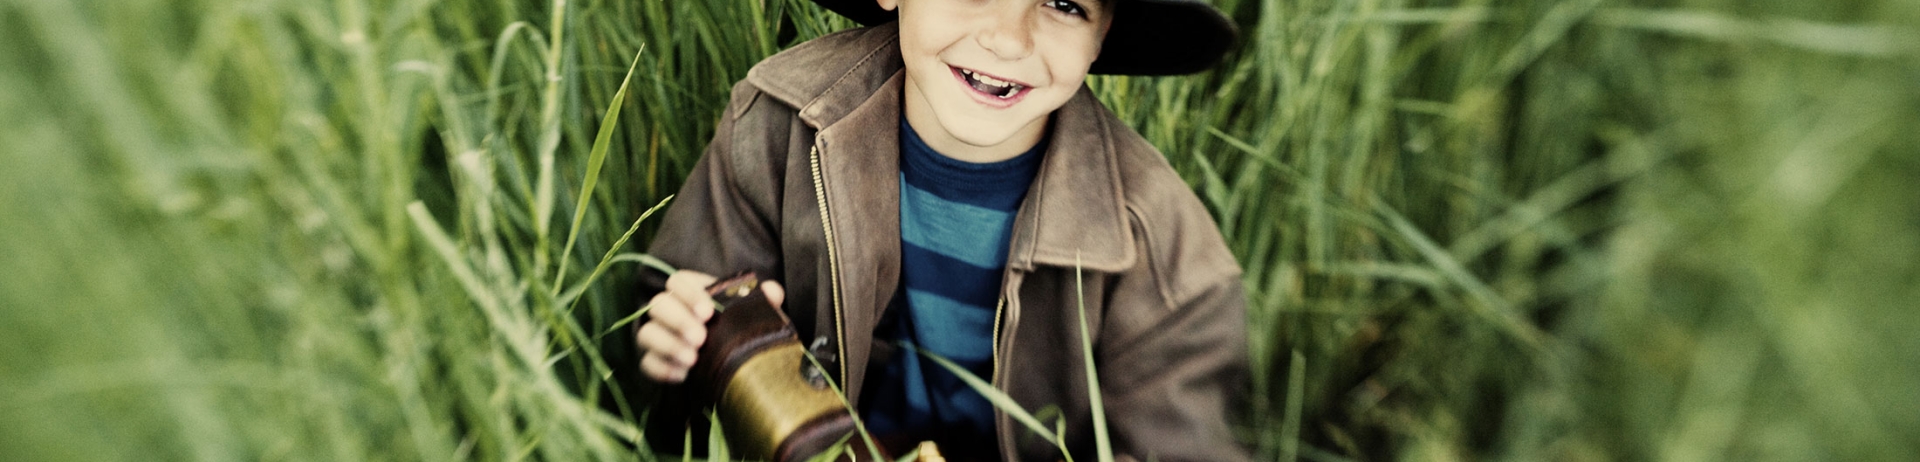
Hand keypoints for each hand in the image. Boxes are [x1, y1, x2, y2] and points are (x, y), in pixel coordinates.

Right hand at [635, 270, 784, 382]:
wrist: (728, 362)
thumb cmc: (737, 328)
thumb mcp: (752, 313)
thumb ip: (761, 300)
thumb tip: (773, 291)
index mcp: (690, 291)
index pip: (677, 281)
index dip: (689, 294)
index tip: (708, 312)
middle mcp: (668, 309)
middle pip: (658, 305)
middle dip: (678, 320)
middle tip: (700, 338)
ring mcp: (658, 335)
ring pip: (647, 333)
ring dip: (668, 345)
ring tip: (692, 359)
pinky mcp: (654, 360)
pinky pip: (646, 363)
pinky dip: (661, 368)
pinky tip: (682, 375)